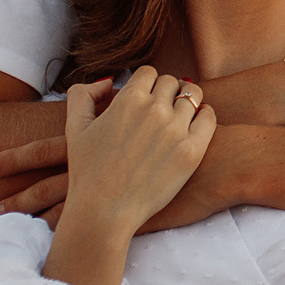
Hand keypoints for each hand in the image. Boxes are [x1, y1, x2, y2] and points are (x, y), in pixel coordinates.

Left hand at [0, 21, 284, 206]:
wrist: (278, 147)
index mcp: (162, 118)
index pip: (107, 110)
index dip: (72, 112)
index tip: (40, 112)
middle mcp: (145, 143)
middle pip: (76, 146)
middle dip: (30, 153)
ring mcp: (145, 174)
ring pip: (79, 183)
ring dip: (35, 192)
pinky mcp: (152, 203)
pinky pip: (103, 215)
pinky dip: (74, 222)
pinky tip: (39, 235)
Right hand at [64, 67, 216, 231]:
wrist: (104, 211)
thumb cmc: (87, 172)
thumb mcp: (74, 127)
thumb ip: (83, 95)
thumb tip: (107, 81)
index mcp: (129, 99)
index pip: (149, 73)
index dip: (147, 83)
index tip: (147, 96)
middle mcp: (155, 109)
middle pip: (172, 83)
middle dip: (166, 91)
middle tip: (164, 106)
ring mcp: (176, 130)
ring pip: (193, 97)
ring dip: (187, 101)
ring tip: (182, 113)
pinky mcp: (192, 151)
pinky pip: (209, 119)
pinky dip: (205, 116)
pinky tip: (198, 122)